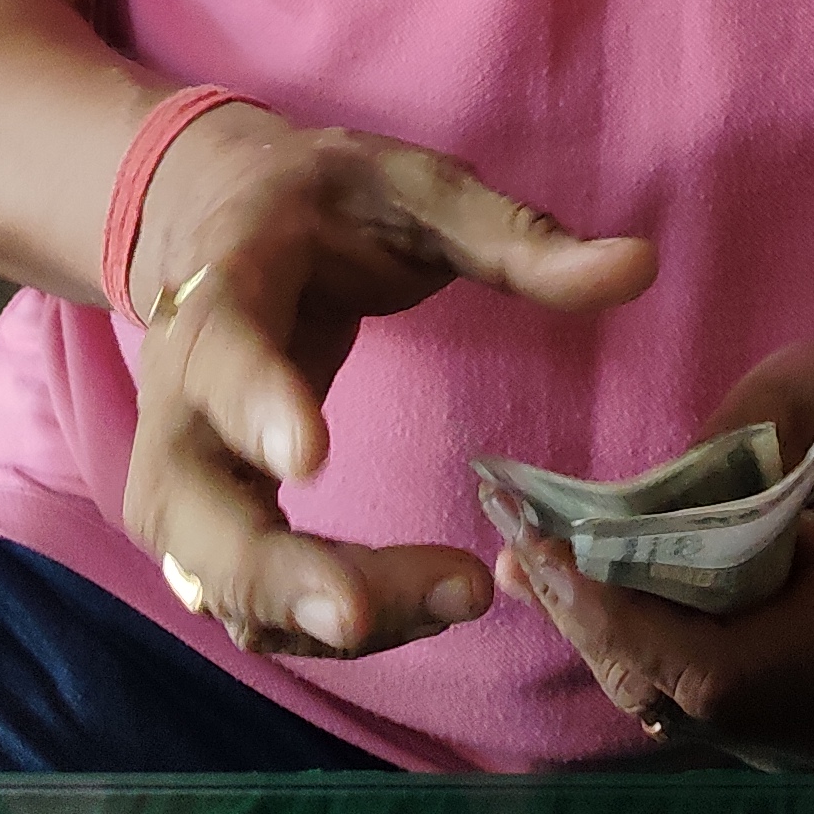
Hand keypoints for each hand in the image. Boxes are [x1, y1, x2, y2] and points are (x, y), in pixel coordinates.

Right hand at [123, 106, 653, 661]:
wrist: (220, 220)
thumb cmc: (328, 203)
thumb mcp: (418, 188)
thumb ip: (517, 237)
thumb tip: (638, 268)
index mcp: (226, 284)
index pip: (221, 348)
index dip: (257, 403)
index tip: (312, 458)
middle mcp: (175, 396)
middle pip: (188, 505)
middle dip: (271, 569)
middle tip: (361, 612)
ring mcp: (180, 474)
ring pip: (216, 577)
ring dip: (319, 612)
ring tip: (460, 594)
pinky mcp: (203, 529)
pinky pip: (245, 600)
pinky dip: (322, 625)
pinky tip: (425, 609)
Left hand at [495, 324, 813, 767]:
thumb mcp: (785, 412)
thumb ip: (694, 484)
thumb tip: (584, 532)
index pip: (709, 674)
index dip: (618, 621)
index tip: (543, 552)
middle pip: (674, 695)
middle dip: (587, 618)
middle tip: (514, 546)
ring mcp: (806, 728)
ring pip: (667, 699)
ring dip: (595, 627)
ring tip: (523, 557)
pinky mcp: (778, 714)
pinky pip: (685, 688)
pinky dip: (630, 635)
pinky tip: (572, 582)